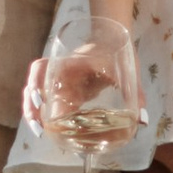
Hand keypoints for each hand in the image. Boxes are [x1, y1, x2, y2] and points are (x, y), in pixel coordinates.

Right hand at [25, 15, 145, 136]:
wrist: (113, 41)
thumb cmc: (117, 51)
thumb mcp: (127, 70)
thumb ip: (136, 93)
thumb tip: (141, 120)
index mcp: (70, 62)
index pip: (44, 68)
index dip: (38, 84)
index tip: (42, 103)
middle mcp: (60, 70)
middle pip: (34, 83)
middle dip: (31, 105)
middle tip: (38, 127)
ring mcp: (61, 80)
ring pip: (36, 92)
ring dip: (32, 111)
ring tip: (38, 131)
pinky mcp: (66, 91)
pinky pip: (49, 102)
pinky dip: (46, 115)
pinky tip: (49, 130)